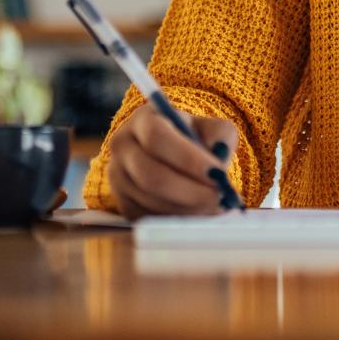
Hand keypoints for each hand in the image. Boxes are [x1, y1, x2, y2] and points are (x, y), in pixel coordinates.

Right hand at [105, 104, 240, 217]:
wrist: (172, 157)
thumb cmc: (194, 139)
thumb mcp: (211, 128)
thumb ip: (220, 137)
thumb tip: (220, 157)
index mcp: (143, 120)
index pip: (157, 137)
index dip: (187, 158)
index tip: (217, 173)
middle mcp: (123, 146)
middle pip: (150, 175)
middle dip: (189, 190)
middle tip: (219, 198)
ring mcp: (118, 177)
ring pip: (151, 200)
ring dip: (187, 208)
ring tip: (215, 206)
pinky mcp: (123, 204)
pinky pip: (149, 217)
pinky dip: (177, 219)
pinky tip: (199, 213)